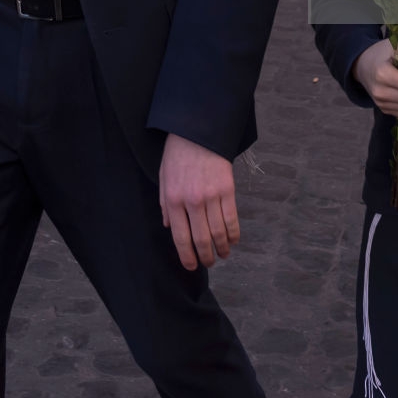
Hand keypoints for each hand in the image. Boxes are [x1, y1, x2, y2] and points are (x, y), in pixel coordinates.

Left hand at [158, 134, 238, 269]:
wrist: (198, 130)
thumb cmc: (178, 154)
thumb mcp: (163, 178)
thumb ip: (165, 205)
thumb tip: (170, 227)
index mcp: (173, 200)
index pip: (180, 237)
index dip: (187, 256)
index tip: (191, 266)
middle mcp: (191, 202)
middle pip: (201, 239)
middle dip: (206, 257)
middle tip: (209, 264)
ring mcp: (211, 196)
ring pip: (219, 232)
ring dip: (222, 249)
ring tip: (222, 255)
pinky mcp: (227, 190)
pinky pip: (232, 218)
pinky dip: (233, 234)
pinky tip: (233, 241)